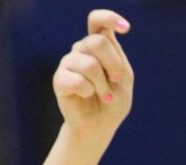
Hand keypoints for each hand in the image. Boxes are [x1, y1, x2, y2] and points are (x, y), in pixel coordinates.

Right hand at [52, 9, 133, 138]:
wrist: (100, 125)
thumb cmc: (113, 101)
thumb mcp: (123, 78)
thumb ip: (116, 57)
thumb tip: (102, 37)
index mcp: (99, 46)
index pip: (98, 21)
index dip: (109, 18)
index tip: (125, 28)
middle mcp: (81, 49)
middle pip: (98, 42)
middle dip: (113, 65)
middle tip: (116, 81)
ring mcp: (68, 63)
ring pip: (89, 64)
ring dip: (103, 85)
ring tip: (104, 96)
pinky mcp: (60, 79)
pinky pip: (77, 80)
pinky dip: (89, 91)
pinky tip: (88, 96)